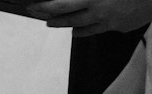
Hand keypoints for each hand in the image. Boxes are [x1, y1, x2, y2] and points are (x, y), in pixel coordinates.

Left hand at [27, 0, 151, 35]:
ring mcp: (108, 22)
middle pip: (68, 18)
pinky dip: (84, 30)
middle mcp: (98, 11)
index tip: (33, 7)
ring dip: (65, 26)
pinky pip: (97, 31)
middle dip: (51, 18)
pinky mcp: (119, 27)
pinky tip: (77, 30)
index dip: (45, 7)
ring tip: (54, 24)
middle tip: (39, 16)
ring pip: (81, 27)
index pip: (62, 4)